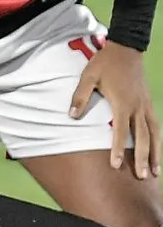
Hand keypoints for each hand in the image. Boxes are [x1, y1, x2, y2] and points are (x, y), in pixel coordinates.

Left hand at [72, 39, 157, 179]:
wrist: (126, 49)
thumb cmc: (104, 63)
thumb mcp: (87, 77)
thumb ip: (80, 97)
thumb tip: (71, 116)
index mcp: (122, 103)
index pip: (121, 131)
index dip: (118, 149)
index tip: (116, 165)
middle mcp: (137, 107)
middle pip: (143, 137)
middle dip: (142, 158)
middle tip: (143, 177)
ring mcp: (146, 105)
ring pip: (154, 134)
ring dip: (155, 154)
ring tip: (155, 172)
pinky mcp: (149, 103)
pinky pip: (156, 126)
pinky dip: (158, 141)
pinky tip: (156, 152)